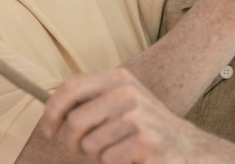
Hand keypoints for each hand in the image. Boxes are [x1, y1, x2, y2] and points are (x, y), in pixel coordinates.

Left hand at [41, 67, 202, 163]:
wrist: (185, 146)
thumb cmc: (142, 126)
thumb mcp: (119, 102)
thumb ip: (89, 100)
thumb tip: (50, 111)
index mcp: (118, 78)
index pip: (70, 87)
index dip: (52, 111)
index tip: (49, 130)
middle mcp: (128, 92)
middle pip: (74, 121)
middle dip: (72, 143)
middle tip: (84, 149)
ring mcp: (138, 115)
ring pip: (89, 145)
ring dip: (97, 155)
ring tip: (117, 150)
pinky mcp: (146, 141)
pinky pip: (108, 159)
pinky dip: (114, 163)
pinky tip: (130, 157)